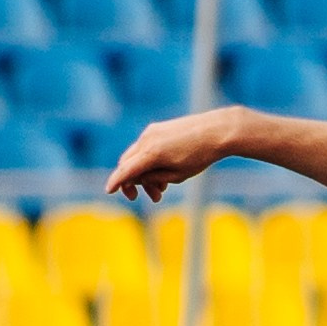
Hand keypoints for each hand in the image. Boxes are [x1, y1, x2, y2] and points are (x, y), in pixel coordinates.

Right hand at [104, 108, 244, 201]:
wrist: (217, 131)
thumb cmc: (200, 156)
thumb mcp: (176, 175)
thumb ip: (152, 178)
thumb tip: (134, 178)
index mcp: (151, 153)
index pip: (125, 170)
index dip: (116, 182)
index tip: (108, 191)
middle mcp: (147, 139)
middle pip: (127, 163)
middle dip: (132, 182)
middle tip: (142, 197)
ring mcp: (152, 131)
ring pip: (137, 156)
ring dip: (142, 174)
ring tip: (160, 190)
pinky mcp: (158, 128)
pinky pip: (145, 148)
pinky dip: (148, 162)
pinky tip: (163, 173)